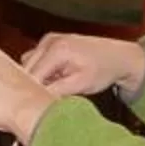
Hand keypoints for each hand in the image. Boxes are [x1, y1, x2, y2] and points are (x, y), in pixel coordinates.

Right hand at [20, 33, 144, 100]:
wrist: (117, 57)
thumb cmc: (103, 70)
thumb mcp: (81, 85)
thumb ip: (56, 91)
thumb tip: (37, 101)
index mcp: (57, 50)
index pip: (32, 75)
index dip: (31, 93)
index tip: (33, 107)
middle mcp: (49, 41)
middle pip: (27, 69)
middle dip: (32, 86)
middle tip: (42, 99)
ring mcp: (48, 39)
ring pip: (28, 64)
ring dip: (36, 78)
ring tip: (52, 87)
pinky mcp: (49, 41)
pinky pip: (35, 59)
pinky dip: (40, 70)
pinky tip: (54, 78)